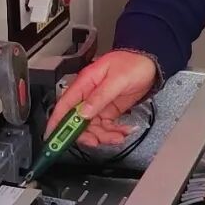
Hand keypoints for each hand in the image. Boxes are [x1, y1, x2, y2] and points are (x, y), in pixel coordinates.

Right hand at [43, 51, 157, 147]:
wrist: (152, 65)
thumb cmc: (133, 63)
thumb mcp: (117, 79)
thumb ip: (100, 96)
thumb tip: (83, 112)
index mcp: (86, 82)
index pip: (65, 104)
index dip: (57, 121)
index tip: (52, 136)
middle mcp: (89, 94)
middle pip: (78, 120)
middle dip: (85, 133)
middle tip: (96, 141)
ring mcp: (99, 103)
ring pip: (93, 126)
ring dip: (103, 135)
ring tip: (117, 136)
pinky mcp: (109, 110)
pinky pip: (106, 126)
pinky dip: (113, 132)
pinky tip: (122, 132)